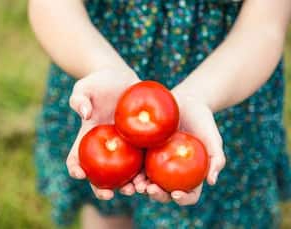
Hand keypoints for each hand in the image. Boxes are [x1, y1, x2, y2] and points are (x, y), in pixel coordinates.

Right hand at [66, 68, 140, 199]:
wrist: (122, 78)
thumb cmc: (99, 82)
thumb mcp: (85, 86)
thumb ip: (79, 98)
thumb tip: (85, 114)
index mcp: (87, 138)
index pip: (76, 158)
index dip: (75, 168)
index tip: (79, 174)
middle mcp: (104, 148)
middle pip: (99, 175)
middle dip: (101, 189)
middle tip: (108, 194)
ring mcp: (123, 149)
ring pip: (123, 175)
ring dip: (126, 186)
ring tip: (134, 190)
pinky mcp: (141, 144)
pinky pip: (143, 162)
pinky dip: (146, 173)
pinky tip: (153, 178)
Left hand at [134, 90, 225, 204]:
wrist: (185, 101)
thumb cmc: (203, 121)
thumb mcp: (213, 138)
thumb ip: (217, 159)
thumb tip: (211, 182)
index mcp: (191, 176)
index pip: (189, 194)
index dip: (183, 199)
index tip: (175, 193)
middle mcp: (172, 174)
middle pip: (165, 192)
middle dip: (157, 196)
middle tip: (150, 190)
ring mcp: (156, 164)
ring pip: (147, 182)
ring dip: (141, 188)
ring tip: (136, 185)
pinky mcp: (143, 152)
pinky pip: (136, 164)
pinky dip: (131, 171)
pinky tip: (126, 171)